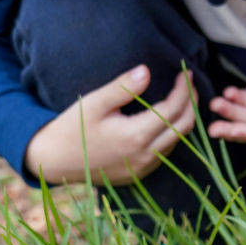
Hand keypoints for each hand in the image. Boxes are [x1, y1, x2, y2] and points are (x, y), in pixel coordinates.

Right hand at [23, 65, 195, 184]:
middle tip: (188, 83)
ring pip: (177, 141)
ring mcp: (144, 167)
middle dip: (191, 103)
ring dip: (183, 118)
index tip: (186, 73)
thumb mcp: (94, 103)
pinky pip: (165, 152)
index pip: (173, 110)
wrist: (54, 161)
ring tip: (181, 97)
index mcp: (135, 136)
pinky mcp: (140, 174)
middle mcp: (145, 155)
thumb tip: (146, 71)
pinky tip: (166, 119)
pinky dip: (172, 133)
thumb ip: (123, 87)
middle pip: (183, 127)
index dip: (183, 90)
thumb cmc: (72, 128)